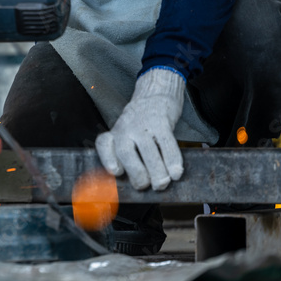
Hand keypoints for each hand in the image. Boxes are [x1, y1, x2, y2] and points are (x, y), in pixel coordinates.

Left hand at [95, 67, 185, 190]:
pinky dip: (172, 160)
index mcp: (115, 133)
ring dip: (157, 172)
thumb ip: (130, 155)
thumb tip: (140, 184)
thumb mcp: (128, 134)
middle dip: (137, 173)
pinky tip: (176, 172)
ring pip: (148, 150)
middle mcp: (125, 128)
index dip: (108, 159)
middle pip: (126, 152)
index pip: (103, 144)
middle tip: (146, 186)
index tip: (116, 172)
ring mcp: (142, 124)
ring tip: (162, 183)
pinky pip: (166, 143)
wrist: (155, 94)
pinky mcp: (161, 121)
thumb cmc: (141, 123)